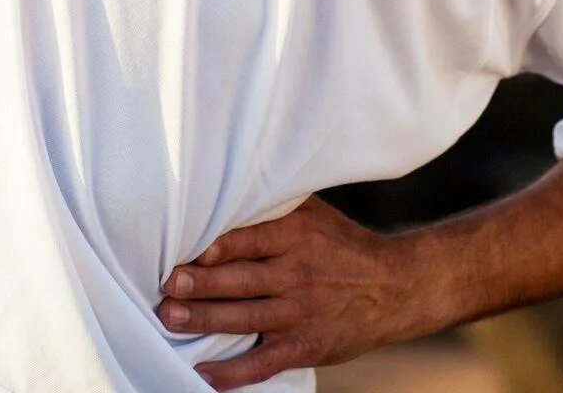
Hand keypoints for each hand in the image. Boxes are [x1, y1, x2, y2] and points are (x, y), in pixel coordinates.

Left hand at [160, 197, 423, 389]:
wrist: (395, 286)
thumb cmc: (341, 243)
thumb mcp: (313, 213)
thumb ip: (271, 204)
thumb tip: (218, 187)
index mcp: (296, 235)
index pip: (247, 238)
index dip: (214, 245)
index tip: (181, 247)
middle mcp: (298, 273)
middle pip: (240, 279)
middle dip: (200, 284)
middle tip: (166, 285)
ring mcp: (302, 312)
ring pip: (246, 317)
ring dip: (206, 319)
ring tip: (170, 317)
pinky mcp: (308, 345)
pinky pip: (266, 361)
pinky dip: (235, 372)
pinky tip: (204, 374)